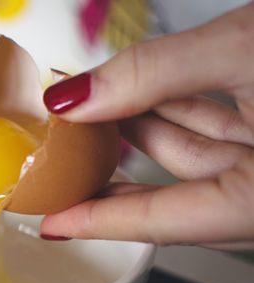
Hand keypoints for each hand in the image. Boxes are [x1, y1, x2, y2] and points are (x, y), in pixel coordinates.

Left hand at [40, 3, 253, 249]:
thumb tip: (76, 97)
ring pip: (198, 156)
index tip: (55, 223)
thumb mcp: (245, 51)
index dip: (100, 221)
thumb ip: (152, 75)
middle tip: (64, 165)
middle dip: (115, 173)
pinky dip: (178, 110)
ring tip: (92, 115)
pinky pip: (222, 130)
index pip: (163, 221)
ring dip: (142, 130)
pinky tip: (143, 96)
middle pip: (174, 194)